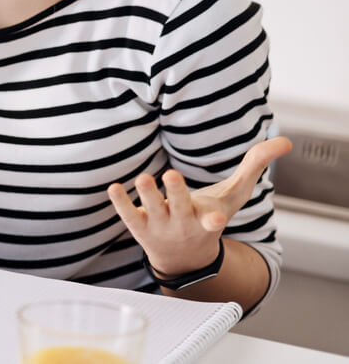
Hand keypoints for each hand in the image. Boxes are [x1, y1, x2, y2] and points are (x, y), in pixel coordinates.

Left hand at [108, 136, 291, 277]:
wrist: (185, 259)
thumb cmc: (211, 217)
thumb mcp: (234, 196)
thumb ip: (256, 165)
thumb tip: (286, 140)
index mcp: (209, 220)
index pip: (213, 222)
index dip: (214, 219)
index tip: (216, 218)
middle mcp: (184, 224)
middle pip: (179, 208)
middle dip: (175, 193)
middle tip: (169, 174)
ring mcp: (160, 227)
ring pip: (153, 210)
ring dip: (146, 194)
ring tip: (142, 178)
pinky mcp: (139, 226)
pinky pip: (129, 215)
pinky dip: (121, 203)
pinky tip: (113, 187)